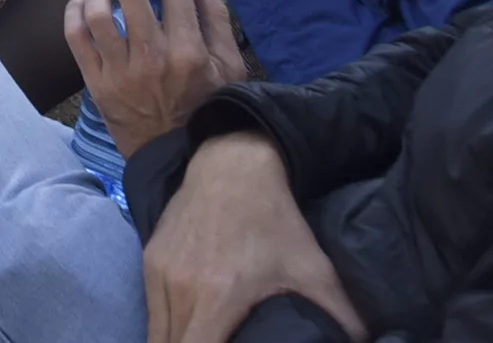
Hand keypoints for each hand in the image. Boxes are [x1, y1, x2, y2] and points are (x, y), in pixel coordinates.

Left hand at [63, 0, 246, 156]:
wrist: (179, 156)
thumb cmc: (210, 107)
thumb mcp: (228, 65)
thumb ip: (216, 15)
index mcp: (189, 51)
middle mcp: (152, 58)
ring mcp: (121, 72)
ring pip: (97, 13)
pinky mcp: (97, 85)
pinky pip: (76, 38)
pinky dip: (74, 11)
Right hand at [143, 132, 363, 342]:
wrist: (233, 166)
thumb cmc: (274, 221)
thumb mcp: (315, 269)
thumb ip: (342, 315)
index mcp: (218, 296)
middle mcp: (180, 287)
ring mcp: (160, 272)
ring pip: (156, 333)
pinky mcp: (151, 259)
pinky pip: (153, 310)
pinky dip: (166, 329)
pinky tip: (187, 333)